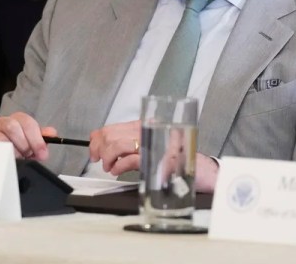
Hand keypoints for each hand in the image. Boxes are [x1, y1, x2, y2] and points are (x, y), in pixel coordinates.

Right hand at [0, 112, 56, 160]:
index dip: (37, 139)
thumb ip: (42, 137)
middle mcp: (3, 122)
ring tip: (18, 158)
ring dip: (13, 150)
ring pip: (2, 137)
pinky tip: (9, 160)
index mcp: (18, 119)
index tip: (43, 154)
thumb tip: (52, 133)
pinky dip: (4, 155)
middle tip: (29, 156)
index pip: (27, 122)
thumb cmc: (18, 147)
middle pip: (13, 126)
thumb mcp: (32, 143)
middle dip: (24, 144)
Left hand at [88, 119, 219, 191]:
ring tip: (109, 167)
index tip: (93, 146)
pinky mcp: (156, 160)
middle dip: (98, 148)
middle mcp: (149, 132)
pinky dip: (118, 166)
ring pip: (117, 144)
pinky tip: (118, 170)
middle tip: (98, 159)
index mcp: (147, 126)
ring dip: (108, 158)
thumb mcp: (152, 146)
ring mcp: (153, 145)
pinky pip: (129, 160)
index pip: (113, 126)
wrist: (202, 170)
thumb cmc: (178, 159)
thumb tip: (104, 143)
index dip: (98, 137)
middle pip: (111, 134)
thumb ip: (131, 143)